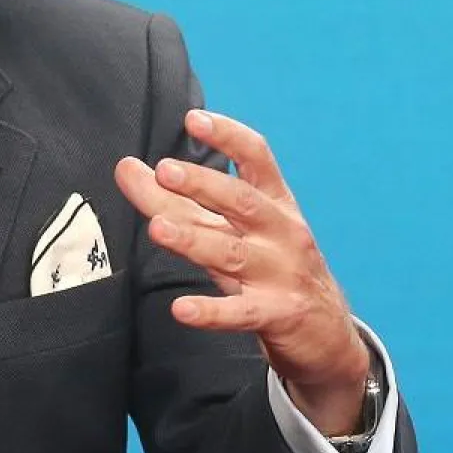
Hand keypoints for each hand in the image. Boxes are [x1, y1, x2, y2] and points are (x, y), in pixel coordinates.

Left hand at [114, 109, 369, 435]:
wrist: (327, 334)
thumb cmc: (269, 268)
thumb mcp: (229, 228)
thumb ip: (176, 199)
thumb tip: (126, 167)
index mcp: (274, 203)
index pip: (257, 158)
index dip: (227, 135)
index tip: (193, 119)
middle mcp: (281, 232)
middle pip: (242, 202)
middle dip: (203, 184)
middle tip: (165, 171)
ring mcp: (282, 274)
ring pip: (233, 253)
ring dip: (194, 240)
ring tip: (159, 229)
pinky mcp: (277, 314)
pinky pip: (241, 313)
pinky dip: (212, 312)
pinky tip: (183, 309)